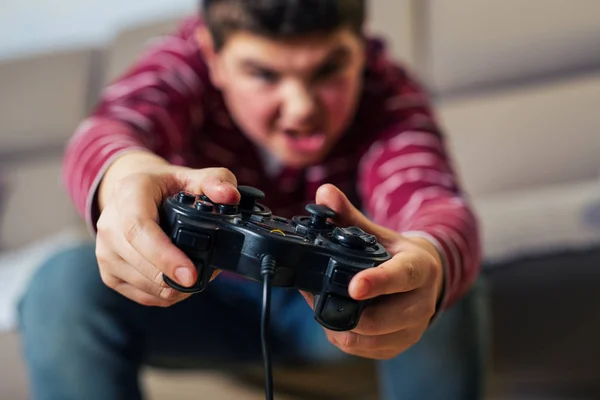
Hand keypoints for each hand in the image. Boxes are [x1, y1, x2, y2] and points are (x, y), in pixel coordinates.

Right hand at [95, 151, 239, 306]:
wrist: (136, 194)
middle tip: (205, 276)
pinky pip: (140, 295)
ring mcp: (105, 249)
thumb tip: (230, 197)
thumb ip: (217, 181)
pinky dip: (165, 295)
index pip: (139, 229)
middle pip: (140, 261)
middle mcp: (109, 222)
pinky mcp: (108, 271)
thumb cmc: (168, 186)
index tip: (190, 274)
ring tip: (196, 273)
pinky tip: (179, 281)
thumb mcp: (194, 176)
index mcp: (129, 193)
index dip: (164, 255)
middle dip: (175, 277)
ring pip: (142, 283)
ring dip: (173, 287)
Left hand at [300, 184, 444, 359]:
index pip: (401, 278)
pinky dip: (342, 336)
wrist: (426, 280)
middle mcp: (421, 303)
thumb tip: (323, 193)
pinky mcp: (398, 345)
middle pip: (380, 318)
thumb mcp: (379, 233)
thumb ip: (349, 216)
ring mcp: (412, 329)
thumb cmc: (397, 255)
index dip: (377, 283)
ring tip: (321, 303)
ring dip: (338, 324)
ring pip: (367, 339)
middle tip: (316, 291)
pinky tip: (333, 318)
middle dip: (343, 308)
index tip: (353, 286)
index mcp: (420, 269)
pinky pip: (364, 349)